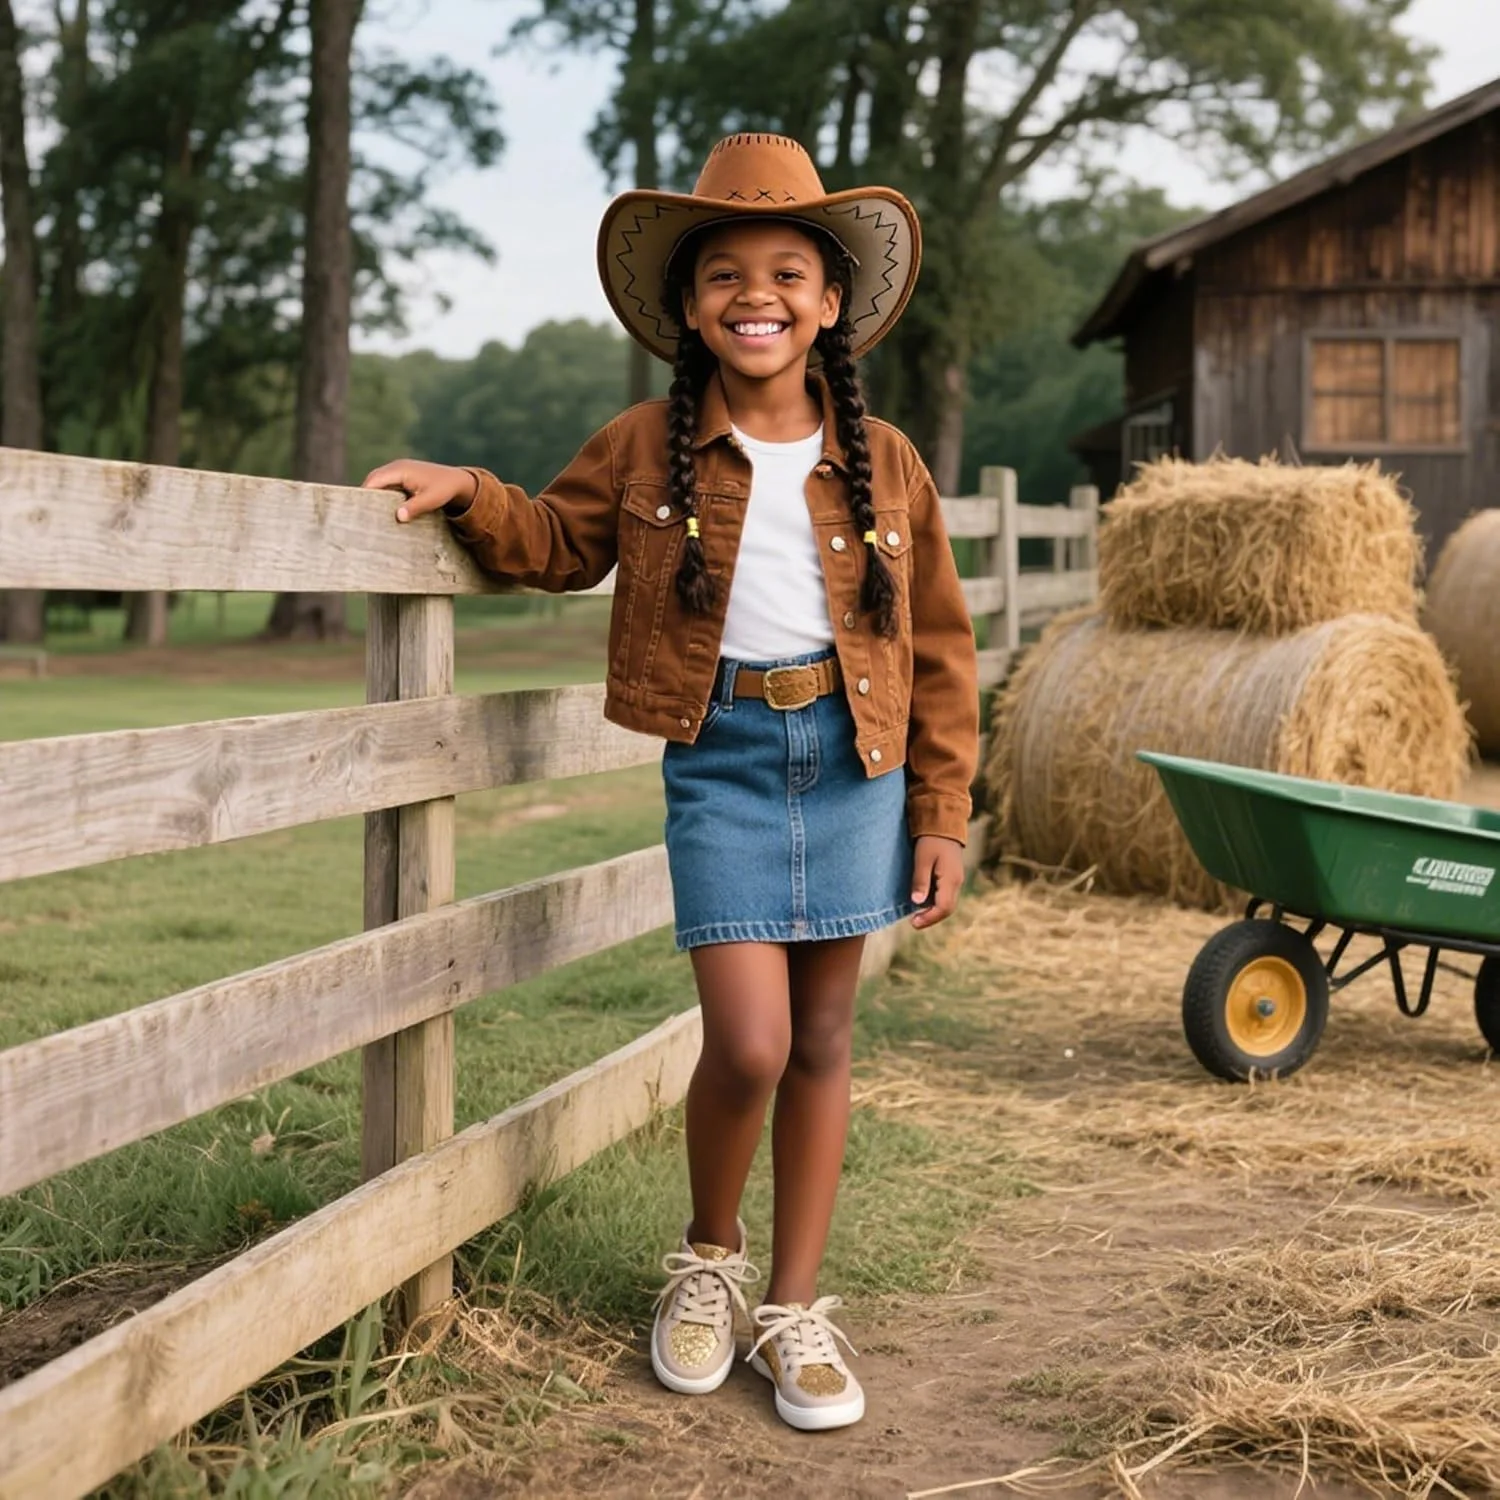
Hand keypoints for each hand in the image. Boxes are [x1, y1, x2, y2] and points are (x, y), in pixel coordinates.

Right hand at [363, 459, 477, 522]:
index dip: (364, 493)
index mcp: (400, 470)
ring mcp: (398, 470)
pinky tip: (380, 509)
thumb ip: (415, 508)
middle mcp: (396, 467)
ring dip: (373, 495)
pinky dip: (381, 494)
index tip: (357, 508)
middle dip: (365, 495)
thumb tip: (398, 517)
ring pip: (378, 482)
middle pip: (373, 480)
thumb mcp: (431, 500)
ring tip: (365, 513)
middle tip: (358, 514)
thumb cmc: (444, 490)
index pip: (375, 480)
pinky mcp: (401, 476)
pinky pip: (385, 484)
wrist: (456, 481)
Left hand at [910, 835, 963, 929]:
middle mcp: (957, 882)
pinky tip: (923, 901)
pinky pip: (946, 895)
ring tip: (916, 914)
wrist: (944, 824)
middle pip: (947, 909)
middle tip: (914, 922)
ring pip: (947, 903)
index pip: (943, 908)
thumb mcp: (922, 859)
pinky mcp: (952, 876)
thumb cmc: (931, 840)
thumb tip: (917, 902)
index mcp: (951, 880)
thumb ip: (920, 880)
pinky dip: (935, 902)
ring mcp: (956, 880)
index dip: (929, 918)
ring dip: (933, 911)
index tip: (913, 923)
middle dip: (931, 918)